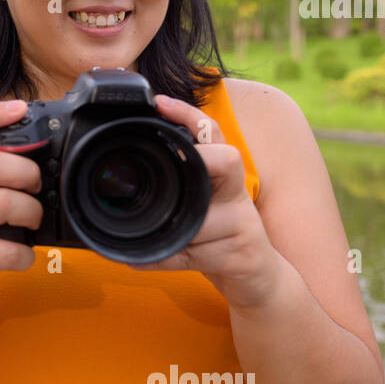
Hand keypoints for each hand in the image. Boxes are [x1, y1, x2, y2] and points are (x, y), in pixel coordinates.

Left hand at [122, 92, 283, 308]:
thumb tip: (126, 178)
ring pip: (200, 220)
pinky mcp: (242, 256)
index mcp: (225, 176)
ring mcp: (244, 224)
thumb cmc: (219, 239)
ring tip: (139, 238)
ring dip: (168, 232)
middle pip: (229, 159)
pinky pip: (195, 254)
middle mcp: (237, 193)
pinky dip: (163, 258)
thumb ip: (178, 188)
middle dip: (201, 161)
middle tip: (173, 172)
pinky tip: (140, 260)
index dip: (190, 115)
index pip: (213, 134)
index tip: (159, 102)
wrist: (258, 281)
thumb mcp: (199, 208)